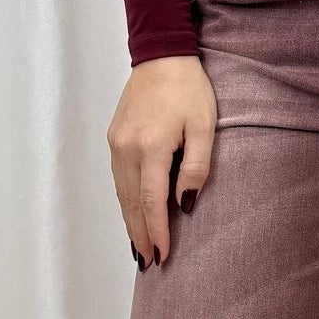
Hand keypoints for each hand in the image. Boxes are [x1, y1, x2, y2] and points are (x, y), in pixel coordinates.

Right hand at [110, 53, 216, 269]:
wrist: (161, 55)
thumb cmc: (189, 89)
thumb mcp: (205, 126)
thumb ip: (196, 167)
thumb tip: (185, 203)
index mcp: (151, 147)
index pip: (152, 201)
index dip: (158, 232)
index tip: (163, 255)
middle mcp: (126, 149)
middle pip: (132, 203)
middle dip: (140, 235)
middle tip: (149, 262)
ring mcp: (116, 143)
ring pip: (121, 193)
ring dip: (130, 222)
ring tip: (139, 247)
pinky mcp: (114, 137)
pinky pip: (118, 179)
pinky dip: (125, 201)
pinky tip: (131, 213)